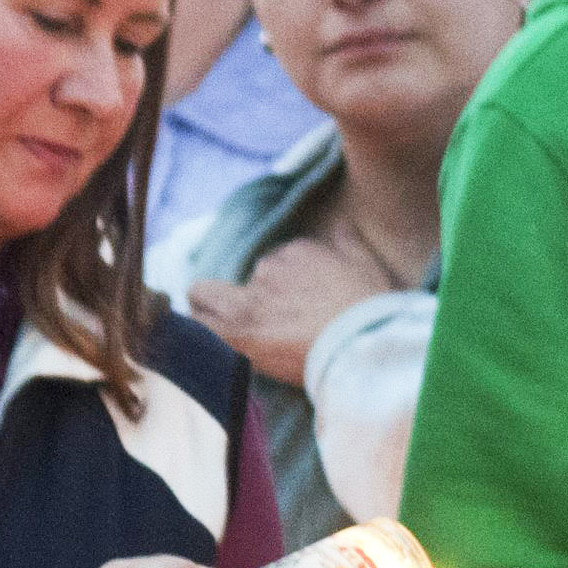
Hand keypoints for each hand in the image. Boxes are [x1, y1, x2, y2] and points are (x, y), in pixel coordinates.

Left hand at [187, 239, 384, 389]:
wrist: (361, 343)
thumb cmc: (368, 308)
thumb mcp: (365, 264)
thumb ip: (347, 241)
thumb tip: (339, 224)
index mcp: (296, 250)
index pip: (276, 260)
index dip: (282, 284)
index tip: (294, 304)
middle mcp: (267, 268)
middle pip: (242, 278)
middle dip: (245, 294)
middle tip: (258, 319)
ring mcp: (250, 299)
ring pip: (204, 295)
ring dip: (209, 306)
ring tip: (220, 326)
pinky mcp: (238, 330)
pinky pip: (200, 322)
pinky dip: (198, 327)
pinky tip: (202, 339)